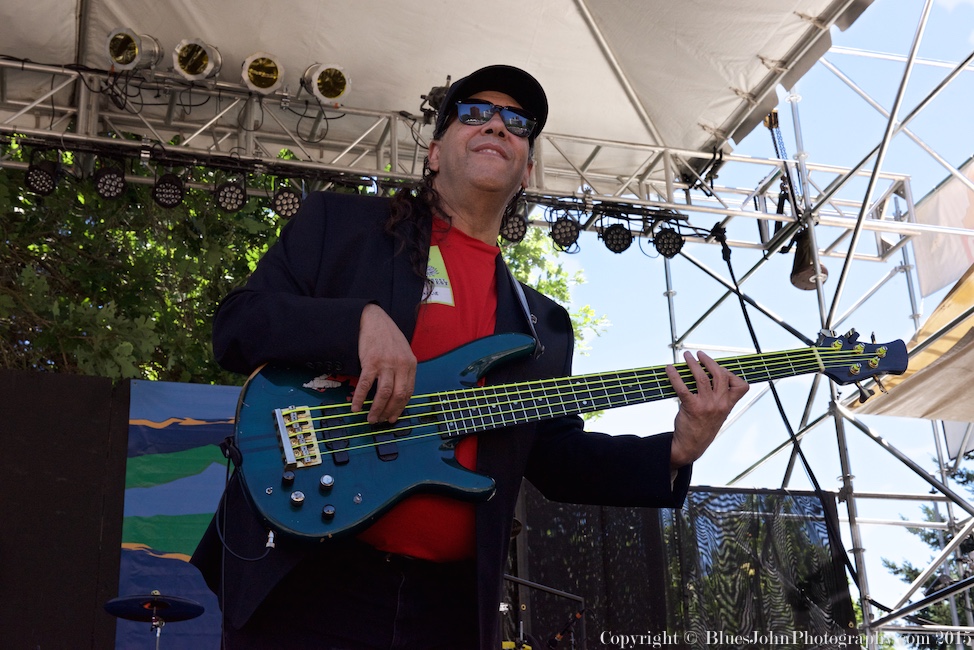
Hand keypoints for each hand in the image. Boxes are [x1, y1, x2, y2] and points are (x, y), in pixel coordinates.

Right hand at [351, 304, 415, 423]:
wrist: (374, 319)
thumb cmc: (388, 336)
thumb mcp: (403, 352)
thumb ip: (403, 370)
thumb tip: (398, 392)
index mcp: (411, 364)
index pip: (408, 392)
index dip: (400, 407)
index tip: (394, 417)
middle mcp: (400, 365)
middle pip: (397, 396)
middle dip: (389, 412)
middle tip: (381, 421)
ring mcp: (386, 364)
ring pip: (383, 393)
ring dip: (376, 409)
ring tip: (370, 418)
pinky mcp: (370, 362)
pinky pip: (365, 385)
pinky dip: (359, 398)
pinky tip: (356, 407)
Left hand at [666, 351, 748, 468]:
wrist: (692, 445)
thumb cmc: (704, 426)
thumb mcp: (719, 413)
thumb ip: (719, 397)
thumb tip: (707, 373)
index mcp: (729, 405)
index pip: (740, 385)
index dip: (731, 373)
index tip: (720, 368)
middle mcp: (720, 404)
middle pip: (719, 375)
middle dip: (708, 361)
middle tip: (699, 354)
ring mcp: (706, 406)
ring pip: (701, 377)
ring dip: (692, 363)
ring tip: (686, 356)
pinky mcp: (692, 407)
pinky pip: (683, 387)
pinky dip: (675, 376)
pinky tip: (669, 369)